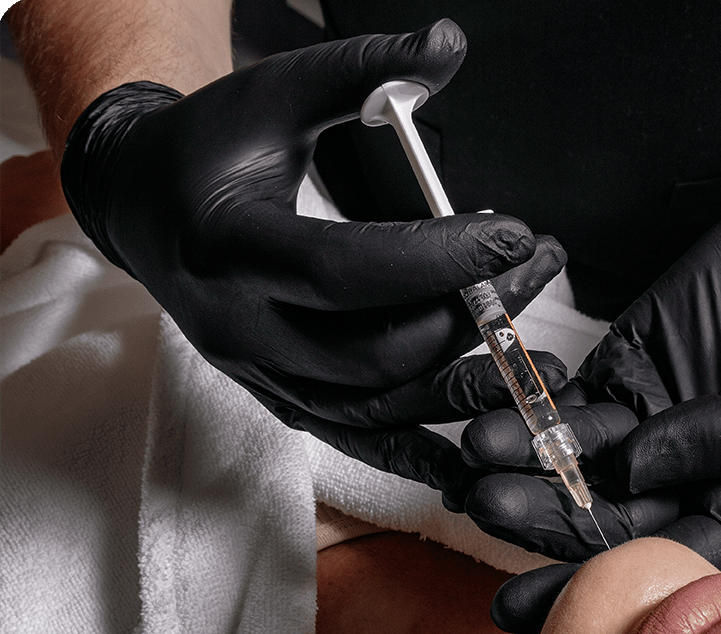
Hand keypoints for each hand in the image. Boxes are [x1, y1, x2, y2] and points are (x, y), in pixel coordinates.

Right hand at [59, 19, 566, 503]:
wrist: (146, 209)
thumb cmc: (210, 149)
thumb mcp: (273, 95)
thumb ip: (360, 70)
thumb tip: (449, 47)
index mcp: (229, 246)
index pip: (346, 268)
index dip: (438, 258)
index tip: (515, 235)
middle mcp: (240, 327)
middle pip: (375, 348)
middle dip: (466, 315)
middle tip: (530, 270)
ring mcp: (261, 374)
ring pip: (375, 403)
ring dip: (462, 385)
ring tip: (533, 359)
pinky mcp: (281, 399)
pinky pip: (356, 439)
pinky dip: (417, 452)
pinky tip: (472, 458)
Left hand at [463, 164, 720, 633]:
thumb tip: (643, 466)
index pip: (670, 566)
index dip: (602, 587)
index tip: (532, 603)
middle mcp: (691, 482)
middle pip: (607, 523)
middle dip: (545, 521)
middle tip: (490, 505)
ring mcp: (650, 432)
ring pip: (575, 468)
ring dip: (524, 469)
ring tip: (477, 459)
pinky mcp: (622, 382)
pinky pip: (565, 406)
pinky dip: (525, 411)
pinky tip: (488, 416)